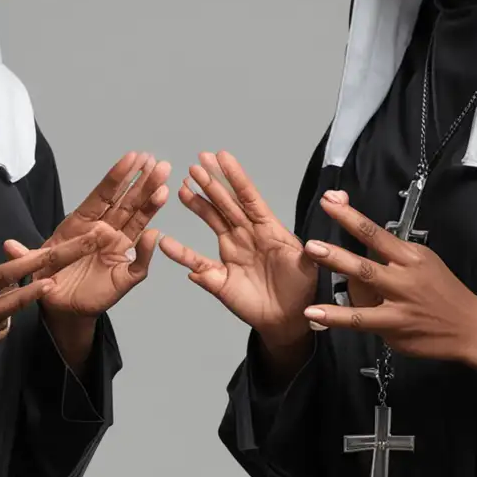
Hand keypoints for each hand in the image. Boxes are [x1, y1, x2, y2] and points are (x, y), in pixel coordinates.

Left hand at [4, 151, 169, 319]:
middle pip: (126, 203)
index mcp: (83, 224)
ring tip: (164, 185)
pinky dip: (147, 249)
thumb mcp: (34, 266)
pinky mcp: (124, 273)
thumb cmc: (50, 279)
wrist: (62, 307)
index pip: (104, 195)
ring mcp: (116, 249)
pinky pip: (138, 261)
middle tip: (159, 163)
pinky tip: (155, 233)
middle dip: (143, 183)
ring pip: (136, 223)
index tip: (133, 157)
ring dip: (151, 205)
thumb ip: (26, 255)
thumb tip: (8, 245)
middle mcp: (104, 232)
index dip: (118, 177)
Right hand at [158, 151, 316, 361]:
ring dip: (197, 205)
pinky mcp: (220, 278)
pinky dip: (180, 254)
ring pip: (212, 223)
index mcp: (269, 229)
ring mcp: (232, 254)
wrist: (291, 319)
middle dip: (211, 184)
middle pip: (226, 204)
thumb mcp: (311, 269)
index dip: (234, 177)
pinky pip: (197, 263)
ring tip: (183, 188)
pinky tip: (166, 242)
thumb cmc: (303, 289)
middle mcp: (247, 236)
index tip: (220, 156)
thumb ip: (310, 255)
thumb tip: (309, 246)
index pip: (248, 197)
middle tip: (195, 164)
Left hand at [298, 190, 476, 371]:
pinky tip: (315, 314)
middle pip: (367, 260)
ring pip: (364, 287)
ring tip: (312, 272)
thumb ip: (393, 253)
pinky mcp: (394, 326)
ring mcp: (399, 302)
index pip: (375, 232)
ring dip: (336, 277)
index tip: (330, 202)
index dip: (350, 217)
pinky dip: (336, 317)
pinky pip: (361, 320)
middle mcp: (405, 277)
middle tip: (312, 244)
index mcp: (411, 256)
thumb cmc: (444, 293)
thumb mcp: (424, 262)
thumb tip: (364, 235)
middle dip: (338, 251)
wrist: (471, 327)